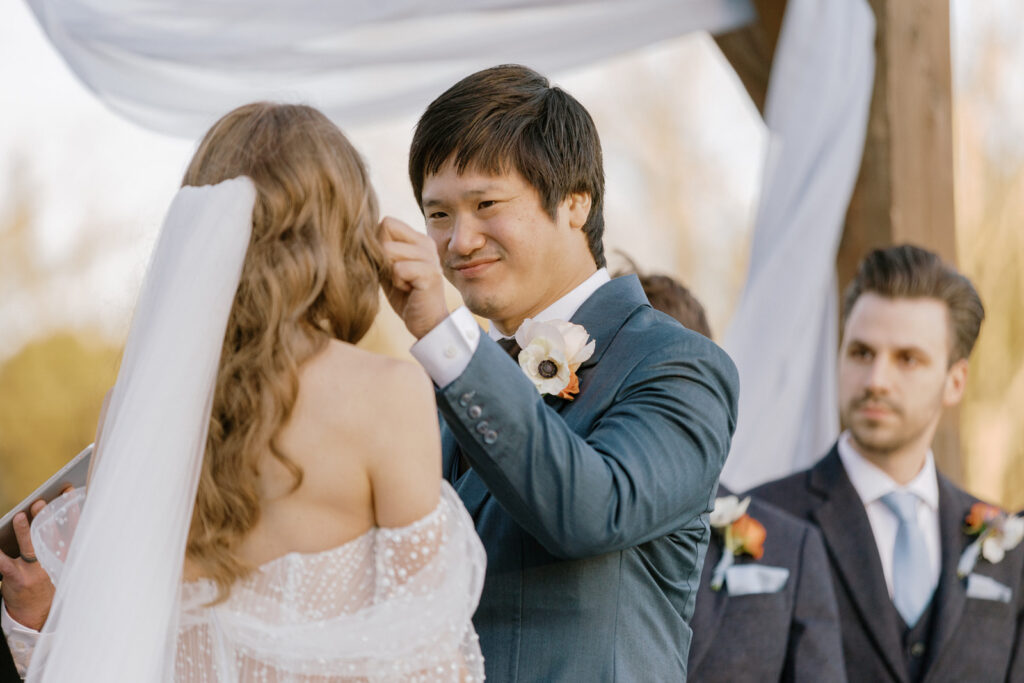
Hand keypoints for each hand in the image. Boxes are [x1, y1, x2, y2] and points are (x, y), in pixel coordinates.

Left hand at [0, 488, 69, 630]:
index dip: (70, 509)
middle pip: (49, 534)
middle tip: (41, 502)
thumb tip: (53, 519)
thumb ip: (59, 544)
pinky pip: (4, 562)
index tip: (67, 493)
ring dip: (24, 530)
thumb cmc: (48, 587)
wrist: (37, 618)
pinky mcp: (16, 579)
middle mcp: (52, 562)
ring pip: (29, 547)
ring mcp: (34, 571)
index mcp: (66, 557)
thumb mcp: (62, 567)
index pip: (71, 529)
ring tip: (19, 517)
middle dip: (45, 517)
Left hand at [379, 216, 449, 338]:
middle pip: (384, 232)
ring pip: (389, 250)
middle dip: (381, 256)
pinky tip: (409, 290)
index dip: (378, 242)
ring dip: (389, 272)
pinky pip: (398, 269)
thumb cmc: (405, 296)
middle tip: (396, 276)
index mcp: (418, 239)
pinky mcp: (430, 274)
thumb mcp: (388, 269)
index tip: (387, 264)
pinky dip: (397, 283)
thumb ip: (379, 250)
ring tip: (403, 283)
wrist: (427, 323)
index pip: (387, 222)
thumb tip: (356, 234)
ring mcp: (430, 257)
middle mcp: (426, 243)